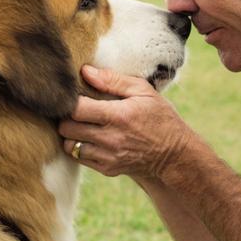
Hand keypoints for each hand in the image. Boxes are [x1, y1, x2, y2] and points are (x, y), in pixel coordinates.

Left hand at [59, 65, 194, 179]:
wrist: (173, 155)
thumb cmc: (159, 117)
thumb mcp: (144, 91)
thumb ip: (113, 80)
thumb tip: (85, 72)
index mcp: (119, 115)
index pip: (76, 109)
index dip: (70, 100)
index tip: (76, 95)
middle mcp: (110, 138)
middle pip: (67, 127)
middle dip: (67, 116)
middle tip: (77, 109)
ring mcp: (108, 156)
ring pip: (69, 144)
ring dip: (71, 133)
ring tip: (83, 124)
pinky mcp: (106, 168)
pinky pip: (79, 157)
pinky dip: (79, 147)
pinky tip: (91, 137)